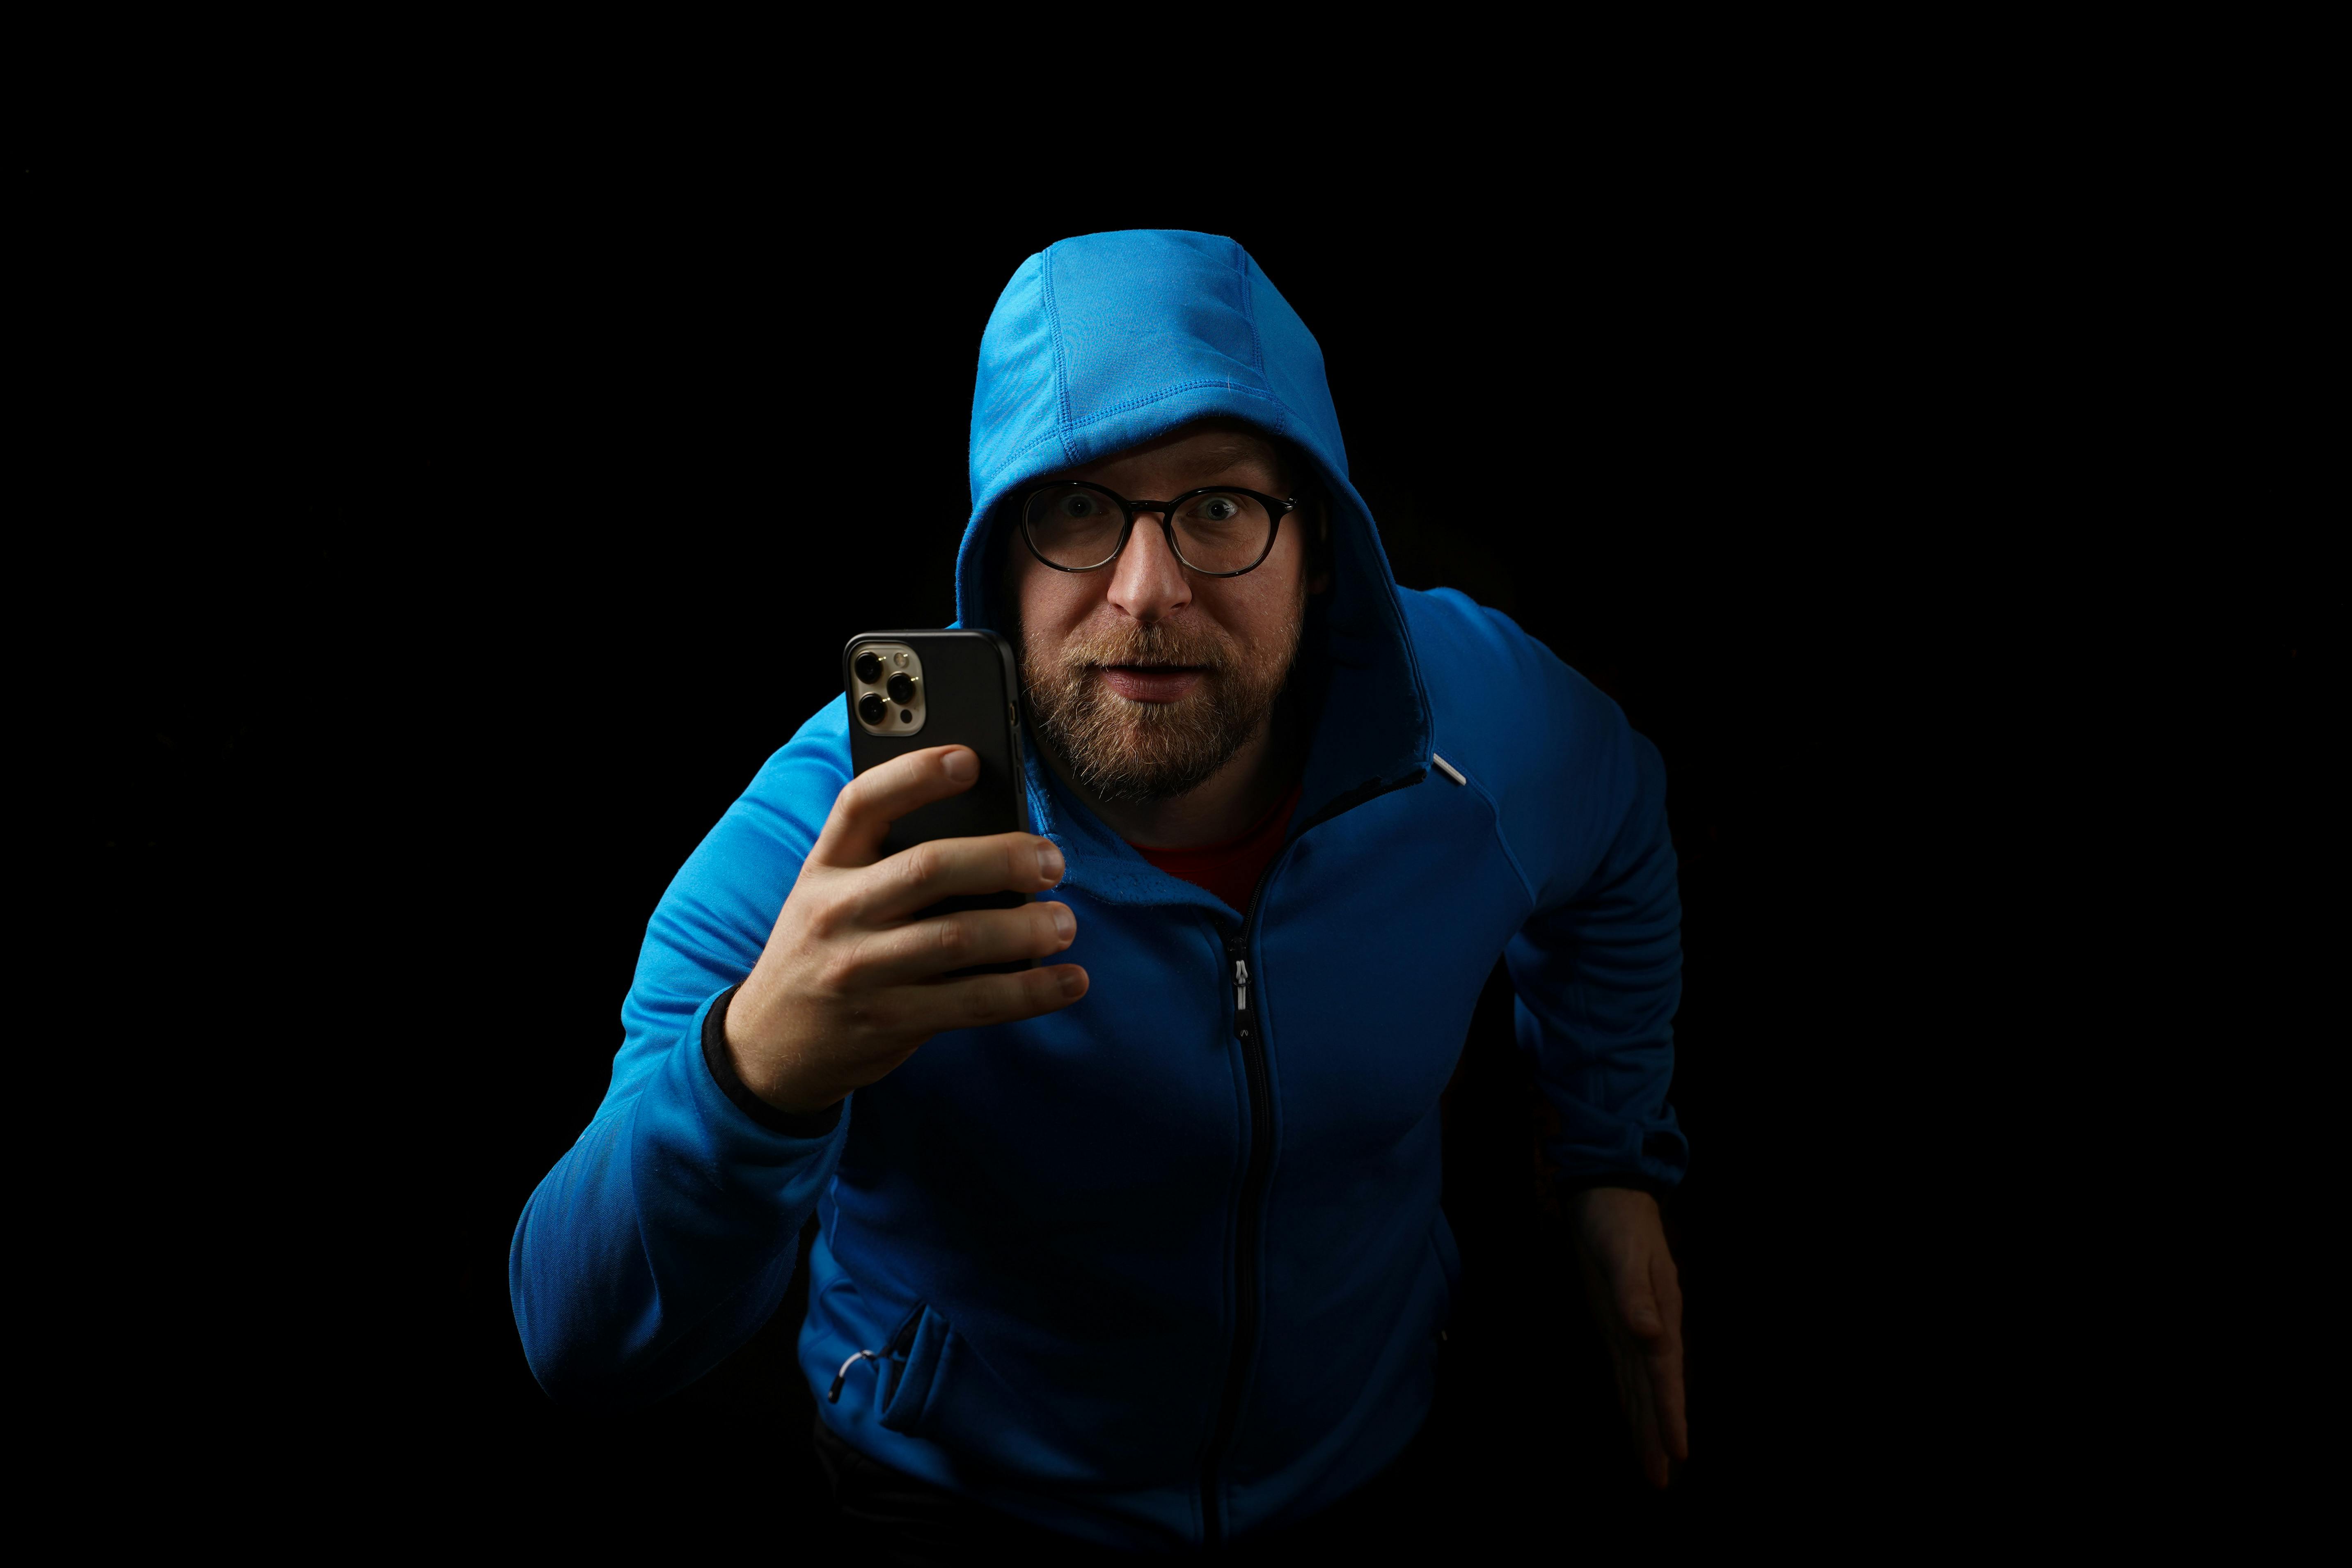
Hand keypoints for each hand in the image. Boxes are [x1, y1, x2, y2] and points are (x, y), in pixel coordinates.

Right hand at [722, 745, 1087, 1114]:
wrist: (769, 1045)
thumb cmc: (824, 953)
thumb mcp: (829, 896)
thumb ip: (888, 867)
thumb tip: (995, 847)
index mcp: (825, 868)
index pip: (862, 804)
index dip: (915, 775)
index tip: (968, 760)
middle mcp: (837, 913)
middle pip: (928, 868)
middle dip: (1003, 859)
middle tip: (1052, 862)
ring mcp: (861, 971)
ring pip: (958, 939)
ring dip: (1026, 929)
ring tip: (1063, 923)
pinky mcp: (889, 1021)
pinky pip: (973, 1003)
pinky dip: (1031, 992)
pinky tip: (1069, 981)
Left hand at [1570, 1186, 1688, 1488]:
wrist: (1608, 1192)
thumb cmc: (1618, 1221)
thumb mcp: (1623, 1253)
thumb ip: (1636, 1293)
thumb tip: (1651, 1335)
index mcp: (1660, 1315)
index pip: (1664, 1373)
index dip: (1669, 1412)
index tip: (1678, 1451)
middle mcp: (1652, 1328)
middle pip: (1655, 1389)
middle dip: (1658, 1433)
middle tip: (1662, 1481)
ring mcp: (1635, 1326)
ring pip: (1641, 1386)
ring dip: (1645, 1423)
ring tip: (1653, 1465)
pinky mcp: (1616, 1321)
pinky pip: (1626, 1370)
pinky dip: (1631, 1397)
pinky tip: (1635, 1416)